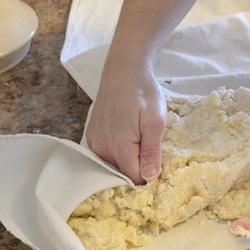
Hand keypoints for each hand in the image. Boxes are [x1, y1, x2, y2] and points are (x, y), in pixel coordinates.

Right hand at [86, 63, 165, 184]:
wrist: (123, 71)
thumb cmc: (143, 92)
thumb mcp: (156, 121)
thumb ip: (151, 151)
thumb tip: (149, 177)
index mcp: (118, 146)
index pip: (134, 178)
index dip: (149, 174)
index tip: (158, 160)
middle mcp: (101, 148)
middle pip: (122, 174)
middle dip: (138, 167)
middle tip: (149, 144)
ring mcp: (93, 143)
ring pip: (114, 166)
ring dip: (128, 159)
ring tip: (138, 137)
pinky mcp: (91, 137)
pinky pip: (106, 155)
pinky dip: (118, 152)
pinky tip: (127, 135)